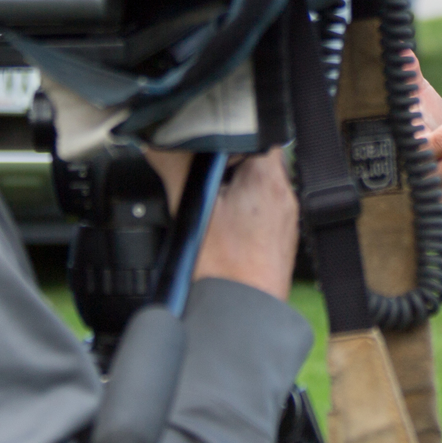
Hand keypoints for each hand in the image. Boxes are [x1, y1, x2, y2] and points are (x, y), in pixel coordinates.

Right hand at [146, 148, 298, 301]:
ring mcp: (286, 215)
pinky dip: (245, 211)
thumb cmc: (224, 268)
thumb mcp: (190, 208)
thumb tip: (155, 142)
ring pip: (259, 184)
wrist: (244, 311)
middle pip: (255, 157)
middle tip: (206, 181)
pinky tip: (226, 230)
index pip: (253, 131)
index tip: (208, 149)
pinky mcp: (283, 234)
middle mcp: (284, 192)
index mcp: (266, 175)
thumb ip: (173, 166)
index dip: (227, 134)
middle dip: (229, 164)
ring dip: (237, 188)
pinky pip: (263, 209)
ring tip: (215, 209)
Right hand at [410, 54, 441, 207]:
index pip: (418, 117)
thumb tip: (401, 49)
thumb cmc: (414, 124)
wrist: (408, 169)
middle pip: (440, 141)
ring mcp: (429, 179)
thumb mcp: (412, 100)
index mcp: (405, 132)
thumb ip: (408, 78)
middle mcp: (415, 158)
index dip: (427, 103)